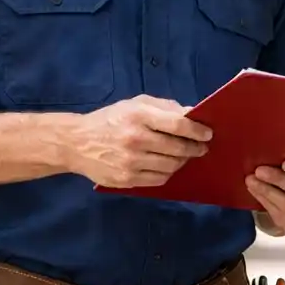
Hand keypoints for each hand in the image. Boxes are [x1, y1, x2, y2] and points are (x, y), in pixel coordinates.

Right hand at [67, 95, 211, 187]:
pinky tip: (168, 165)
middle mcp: (135, 139)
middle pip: (177, 148)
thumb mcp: (135, 104)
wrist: (76, 143)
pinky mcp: (126, 180)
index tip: (208, 134)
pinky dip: (168, 173)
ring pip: (171, 166)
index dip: (197, 131)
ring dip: (183, 162)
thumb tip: (192, 114)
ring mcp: (130, 162)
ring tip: (184, 156)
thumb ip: (164, 107)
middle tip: (202, 147)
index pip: (178, 125)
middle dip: (194, 148)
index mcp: (138, 116)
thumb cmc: (110, 120)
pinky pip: (159, 179)